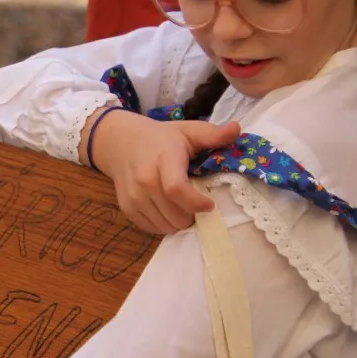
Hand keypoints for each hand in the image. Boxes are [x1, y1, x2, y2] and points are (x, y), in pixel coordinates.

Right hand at [85, 109, 241, 234]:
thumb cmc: (160, 139)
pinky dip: (164, 224)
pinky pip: (152, 228)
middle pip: (175, 214)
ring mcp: (134, 196)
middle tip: (198, 205)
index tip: (210, 204)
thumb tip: (237, 129)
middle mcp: (145, 180)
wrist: (119, 142)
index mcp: (163, 159)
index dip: (196, 203)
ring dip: (179, 221)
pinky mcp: (127, 208)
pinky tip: (168, 209)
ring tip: (183, 207)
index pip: (176, 189)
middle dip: (192, 215)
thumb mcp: (187, 131)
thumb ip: (212, 134)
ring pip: (165, 225)